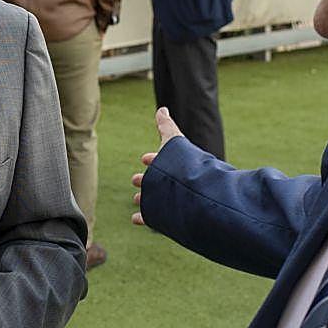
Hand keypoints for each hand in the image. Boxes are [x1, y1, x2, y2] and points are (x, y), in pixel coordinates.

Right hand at [131, 106, 183, 225]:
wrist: (193, 193)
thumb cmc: (183, 165)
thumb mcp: (172, 141)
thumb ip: (166, 126)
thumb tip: (162, 108)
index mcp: (174, 167)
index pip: (162, 161)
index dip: (153, 158)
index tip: (144, 158)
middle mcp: (173, 184)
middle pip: (158, 180)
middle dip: (147, 179)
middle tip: (135, 180)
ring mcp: (170, 201)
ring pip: (155, 199)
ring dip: (145, 198)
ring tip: (137, 199)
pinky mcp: (166, 217)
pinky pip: (152, 219)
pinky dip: (143, 218)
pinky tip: (135, 218)